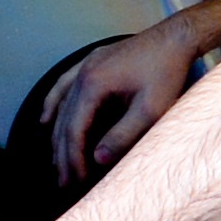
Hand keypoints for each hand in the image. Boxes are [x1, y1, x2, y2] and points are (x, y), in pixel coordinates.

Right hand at [47, 16, 204, 184]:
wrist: (176, 37)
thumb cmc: (167, 72)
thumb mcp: (150, 109)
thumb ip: (123, 135)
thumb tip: (97, 159)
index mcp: (94, 84)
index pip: (74, 130)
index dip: (73, 159)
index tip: (76, 182)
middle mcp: (82, 74)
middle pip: (63, 121)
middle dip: (62, 155)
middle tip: (63, 183)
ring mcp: (84, 66)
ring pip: (60, 106)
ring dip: (55, 136)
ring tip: (54, 163)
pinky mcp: (91, 64)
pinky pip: (62, 87)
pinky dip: (52, 106)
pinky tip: (44, 121)